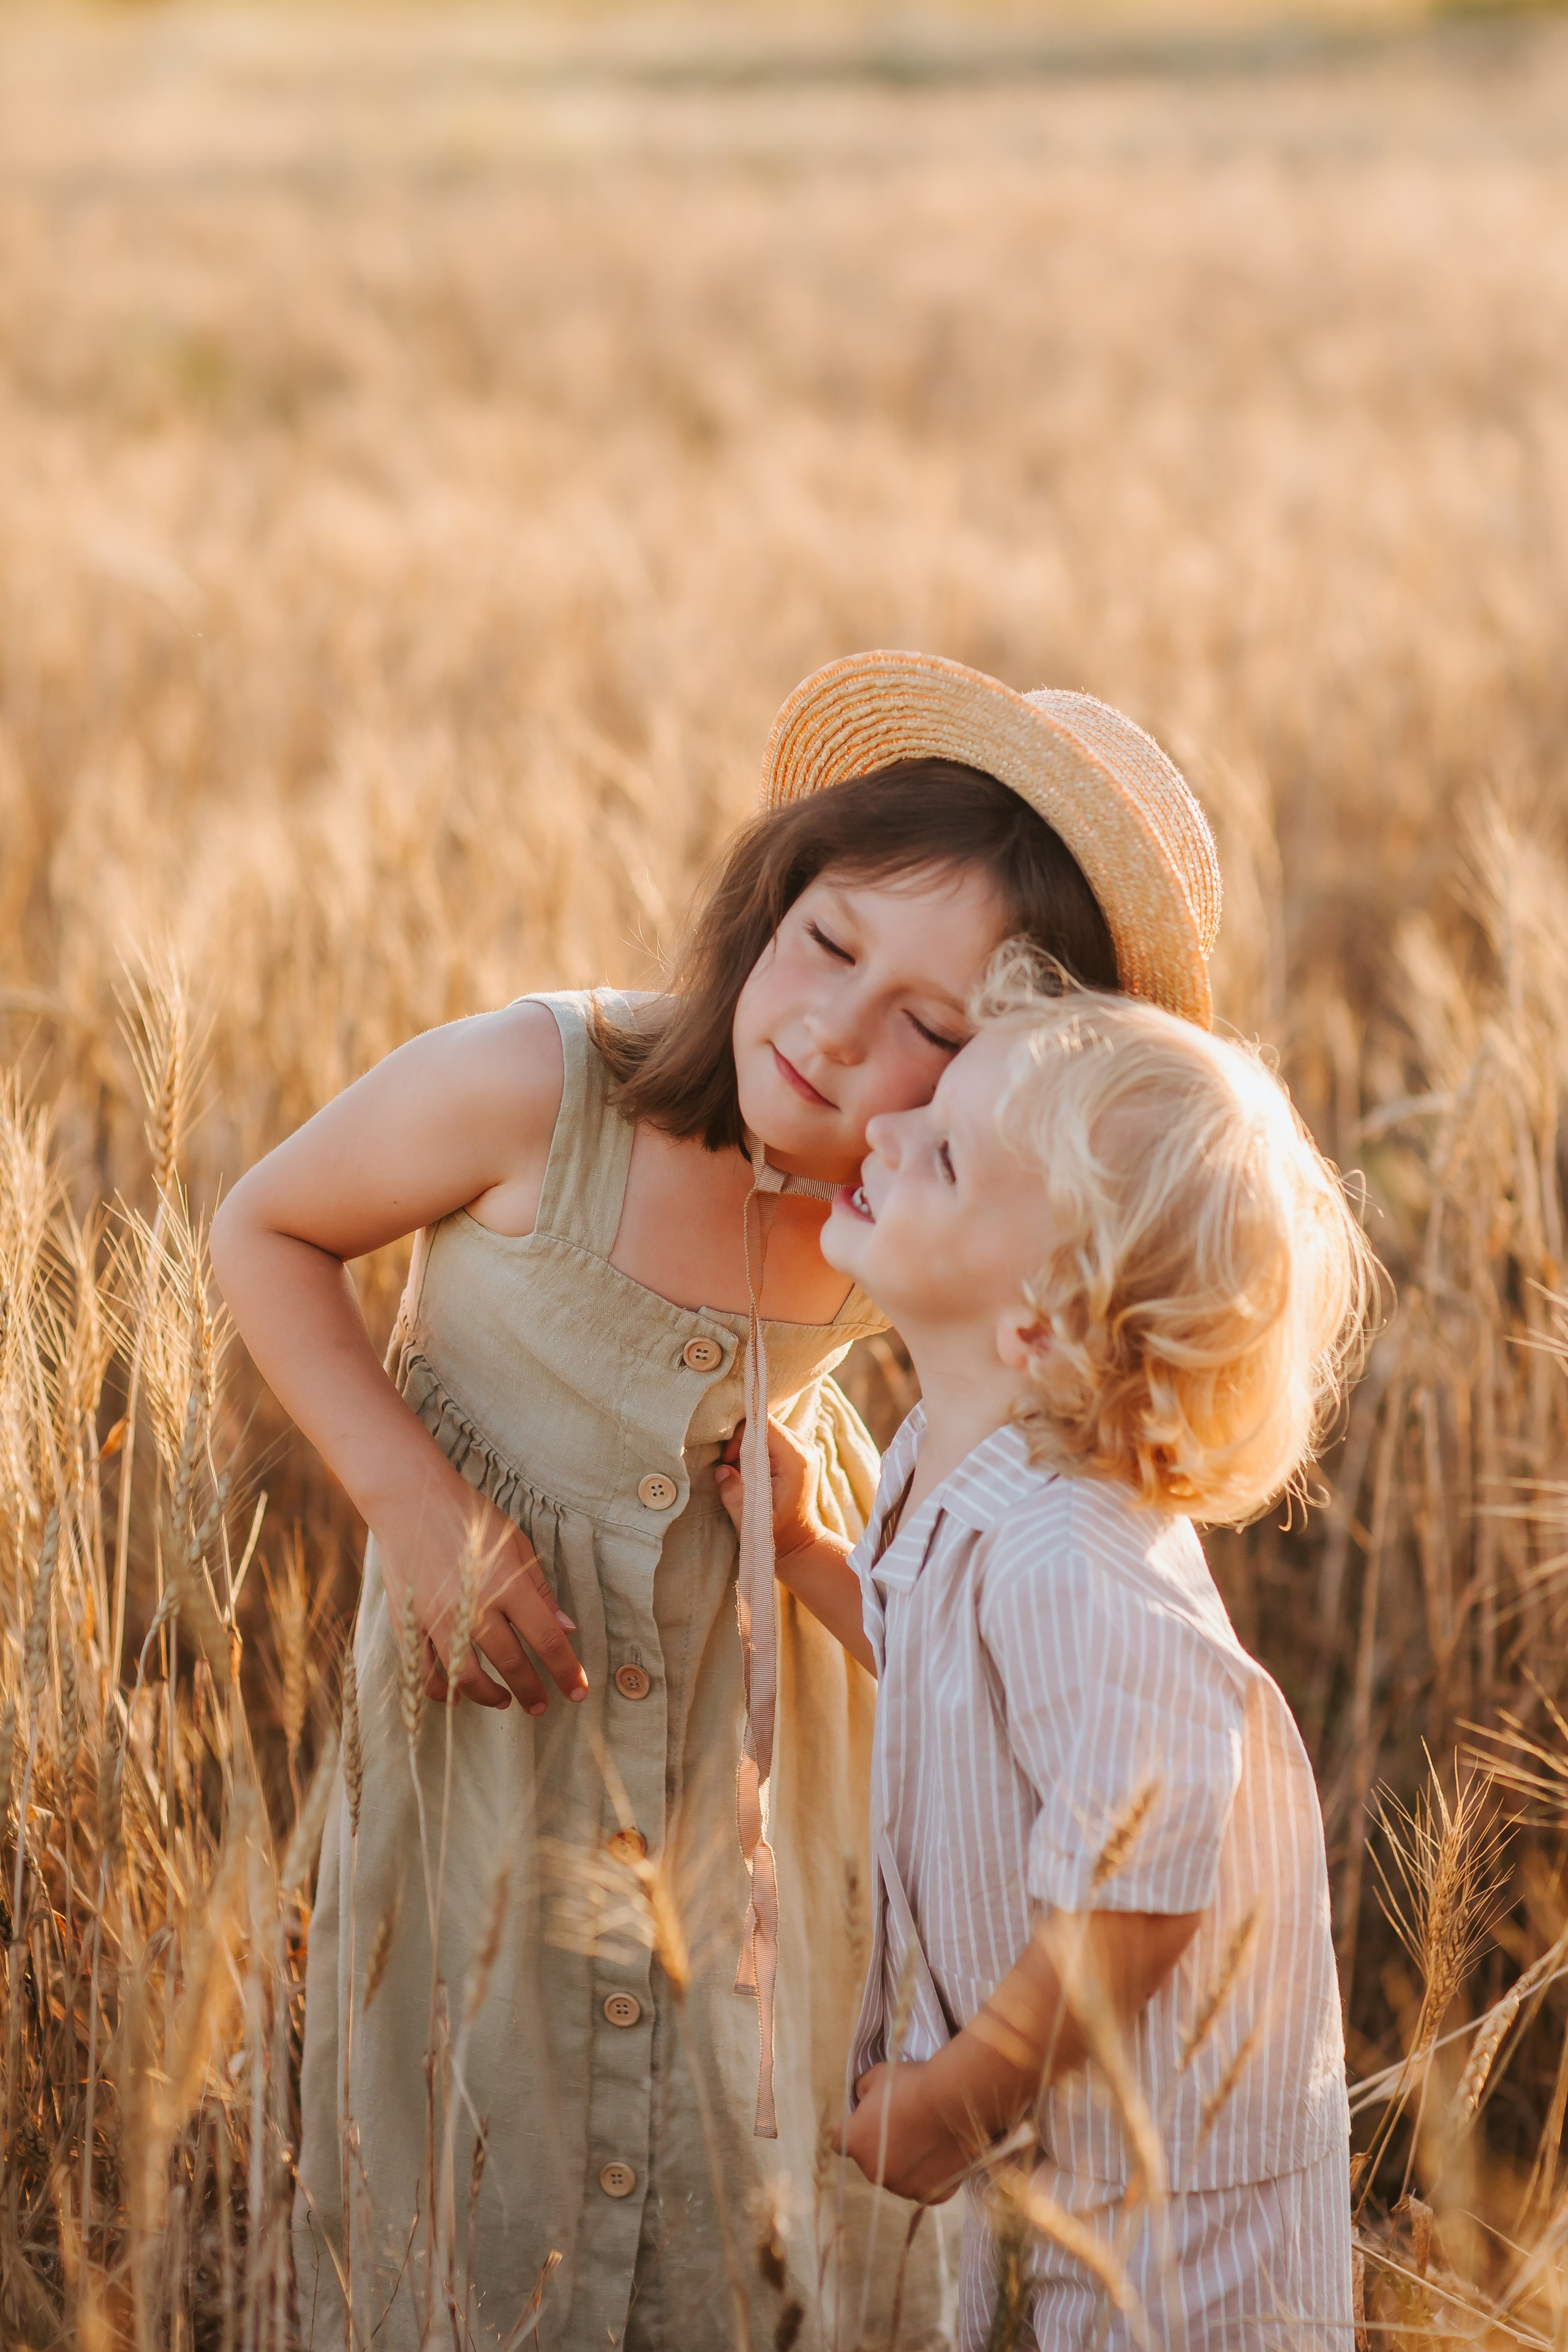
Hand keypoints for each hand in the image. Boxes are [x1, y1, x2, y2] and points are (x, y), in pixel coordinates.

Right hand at [375, 1472, 586, 1715]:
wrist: (411, 1500)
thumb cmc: (469, 1518)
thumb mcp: (516, 1544)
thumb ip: (540, 1590)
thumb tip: (566, 1628)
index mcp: (508, 1584)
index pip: (547, 1639)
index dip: (567, 1670)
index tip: (578, 1691)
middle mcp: (475, 1606)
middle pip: (511, 1663)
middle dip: (531, 1690)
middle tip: (541, 1706)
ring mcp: (438, 1618)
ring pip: (468, 1676)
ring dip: (490, 1696)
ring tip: (503, 1701)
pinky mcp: (410, 1623)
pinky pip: (425, 1670)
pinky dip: (441, 1689)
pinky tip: (456, 1695)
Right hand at [714, 1415, 827, 1562]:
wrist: (799, 1541)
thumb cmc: (777, 1533)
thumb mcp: (751, 1519)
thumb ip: (734, 1494)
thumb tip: (722, 1470)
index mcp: (796, 1460)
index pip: (764, 1425)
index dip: (740, 1436)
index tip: (730, 1460)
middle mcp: (804, 1449)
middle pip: (765, 1425)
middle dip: (743, 1442)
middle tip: (733, 1469)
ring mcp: (804, 1449)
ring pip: (767, 1431)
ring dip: (749, 1448)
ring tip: (743, 1474)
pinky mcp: (799, 1453)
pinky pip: (772, 1439)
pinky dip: (758, 1451)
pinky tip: (753, 1473)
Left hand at [833, 2060, 975, 2205]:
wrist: (954, 2101)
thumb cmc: (911, 2084)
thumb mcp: (877, 2075)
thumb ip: (862, 2091)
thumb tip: (861, 2099)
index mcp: (856, 2142)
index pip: (839, 2141)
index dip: (850, 2129)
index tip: (864, 2120)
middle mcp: (874, 2171)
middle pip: (872, 2159)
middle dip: (881, 2145)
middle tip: (904, 2123)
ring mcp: (903, 2186)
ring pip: (899, 2175)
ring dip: (906, 2161)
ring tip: (926, 2136)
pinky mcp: (931, 2194)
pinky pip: (925, 2185)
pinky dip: (931, 2174)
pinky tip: (940, 2152)